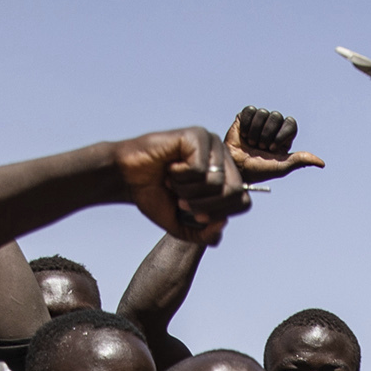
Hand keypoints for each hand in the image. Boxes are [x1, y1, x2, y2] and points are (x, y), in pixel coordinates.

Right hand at [113, 127, 250, 244]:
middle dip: (204, 205)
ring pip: (216, 182)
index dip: (219, 215)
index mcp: (226, 176)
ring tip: (173, 181)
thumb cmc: (155, 197)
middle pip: (234, 193)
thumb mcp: (183, 226)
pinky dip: (180, 176)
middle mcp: (223, 157)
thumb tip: (222, 223)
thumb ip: (206, 234)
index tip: (194, 213)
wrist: (127, 178)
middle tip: (181, 199)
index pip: (243, 203)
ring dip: (187, 190)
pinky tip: (170, 168)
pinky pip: (200, 169)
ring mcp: (211, 143)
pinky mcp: (197, 135)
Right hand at [224, 107, 323, 184]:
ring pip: (263, 113)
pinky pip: (249, 111)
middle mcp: (273, 126)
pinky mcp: (244, 117)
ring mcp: (259, 120)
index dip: (281, 135)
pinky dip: (246, 124)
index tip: (272, 149)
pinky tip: (243, 135)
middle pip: (276, 116)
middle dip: (267, 134)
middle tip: (261, 148)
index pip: (291, 123)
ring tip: (251, 143)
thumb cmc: (259, 170)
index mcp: (284, 136)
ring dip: (255, 131)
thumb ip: (300, 161)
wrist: (235, 168)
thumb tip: (322, 163)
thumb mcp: (281, 167)